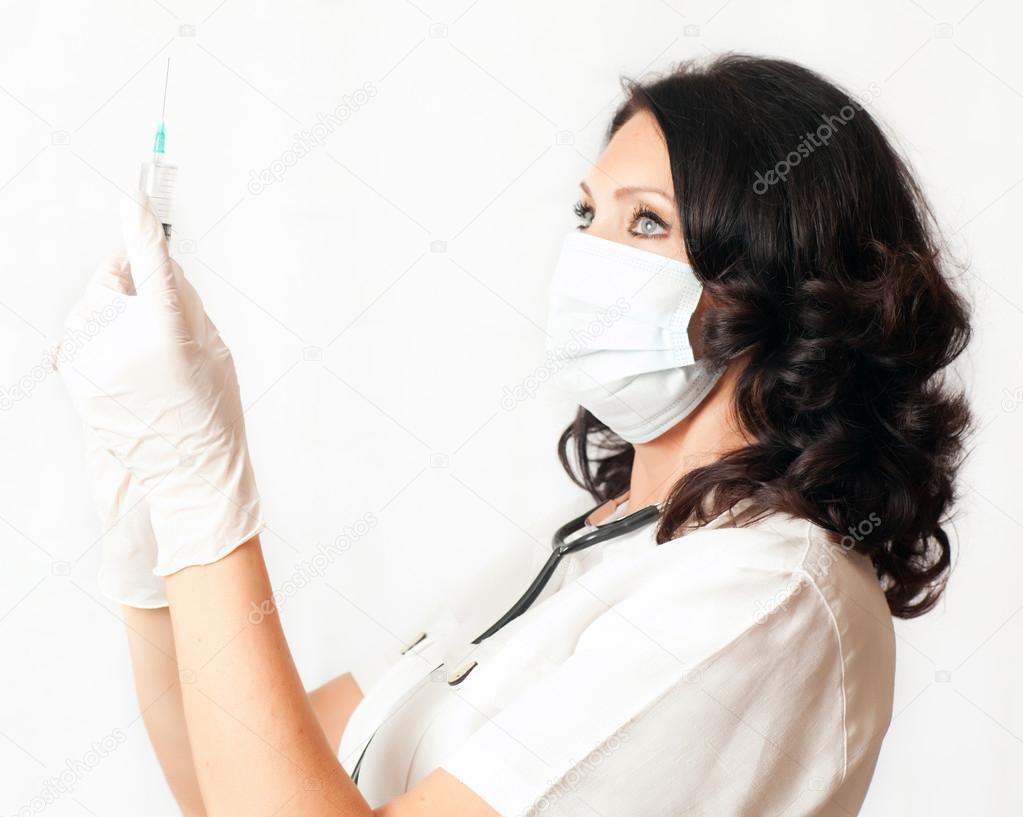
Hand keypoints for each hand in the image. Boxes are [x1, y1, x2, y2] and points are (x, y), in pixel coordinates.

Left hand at [60, 194, 261, 575]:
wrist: (186, 472)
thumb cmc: (211, 410)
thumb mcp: (214, 346)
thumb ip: (183, 298)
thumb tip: (158, 262)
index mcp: (162, 327)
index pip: (148, 257)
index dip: (141, 222)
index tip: (134, 195)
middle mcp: (117, 340)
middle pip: (110, 280)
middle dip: (128, 282)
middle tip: (155, 309)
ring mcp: (87, 362)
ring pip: (89, 308)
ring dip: (111, 313)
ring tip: (142, 353)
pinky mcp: (70, 380)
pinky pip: (76, 338)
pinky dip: (97, 340)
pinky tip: (125, 368)